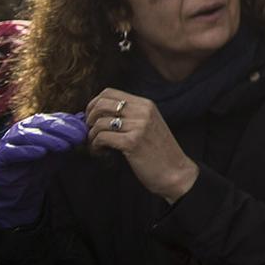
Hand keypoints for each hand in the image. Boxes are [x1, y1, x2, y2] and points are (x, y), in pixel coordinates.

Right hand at [0, 112, 86, 226]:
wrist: (20, 189)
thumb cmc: (41, 166)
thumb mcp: (60, 150)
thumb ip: (70, 135)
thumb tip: (85, 118)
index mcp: (36, 124)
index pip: (56, 118)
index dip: (71, 123)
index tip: (85, 132)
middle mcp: (22, 128)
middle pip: (43, 124)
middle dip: (63, 130)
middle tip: (78, 139)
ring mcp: (8, 141)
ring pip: (28, 135)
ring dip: (47, 139)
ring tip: (63, 146)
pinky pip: (11, 151)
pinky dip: (26, 150)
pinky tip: (40, 153)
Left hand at [84, 90, 198, 202]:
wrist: (176, 172)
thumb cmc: (159, 152)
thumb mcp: (148, 125)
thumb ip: (129, 116)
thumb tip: (97, 113)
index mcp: (146, 104)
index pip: (109, 93)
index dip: (93, 104)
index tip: (91, 118)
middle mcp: (143, 111)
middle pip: (101, 104)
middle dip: (89, 119)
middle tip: (91, 132)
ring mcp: (139, 126)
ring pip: (99, 123)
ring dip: (91, 137)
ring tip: (97, 146)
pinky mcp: (132, 142)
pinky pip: (102, 138)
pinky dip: (95, 146)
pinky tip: (100, 153)